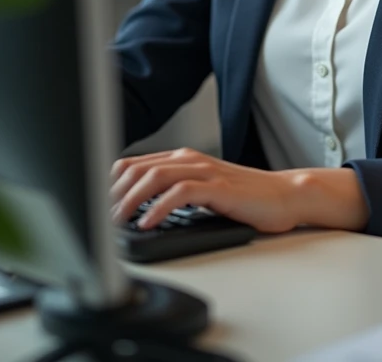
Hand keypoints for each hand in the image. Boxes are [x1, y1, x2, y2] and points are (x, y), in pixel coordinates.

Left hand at [110, 147, 369, 233]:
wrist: (285, 196)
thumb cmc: (245, 198)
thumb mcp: (202, 192)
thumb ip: (174, 192)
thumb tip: (136, 211)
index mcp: (184, 158)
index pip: (135, 164)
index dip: (111, 184)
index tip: (96, 206)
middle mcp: (191, 159)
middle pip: (140, 169)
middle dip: (114, 193)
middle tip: (100, 218)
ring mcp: (206, 171)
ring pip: (156, 176)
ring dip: (131, 199)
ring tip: (117, 221)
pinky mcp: (219, 187)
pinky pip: (181, 193)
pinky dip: (159, 207)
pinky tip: (148, 223)